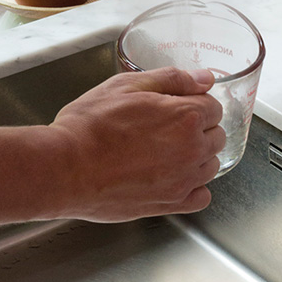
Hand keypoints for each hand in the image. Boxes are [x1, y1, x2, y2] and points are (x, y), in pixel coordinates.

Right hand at [48, 67, 225, 221]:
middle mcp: (192, 149)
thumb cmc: (90, 126)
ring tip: (168, 152)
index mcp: (186, 116)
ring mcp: (183, 179)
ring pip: (211, 165)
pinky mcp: (170, 204)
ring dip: (198, 157)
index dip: (195, 104)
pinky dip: (194, 187)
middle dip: (200, 129)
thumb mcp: (128, 85)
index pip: (214, 107)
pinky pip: (201, 197)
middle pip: (217, 136)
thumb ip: (173, 79)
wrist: (64, 167)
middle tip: (168, 129)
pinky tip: (174, 178)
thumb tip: (204, 78)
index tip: (178, 107)